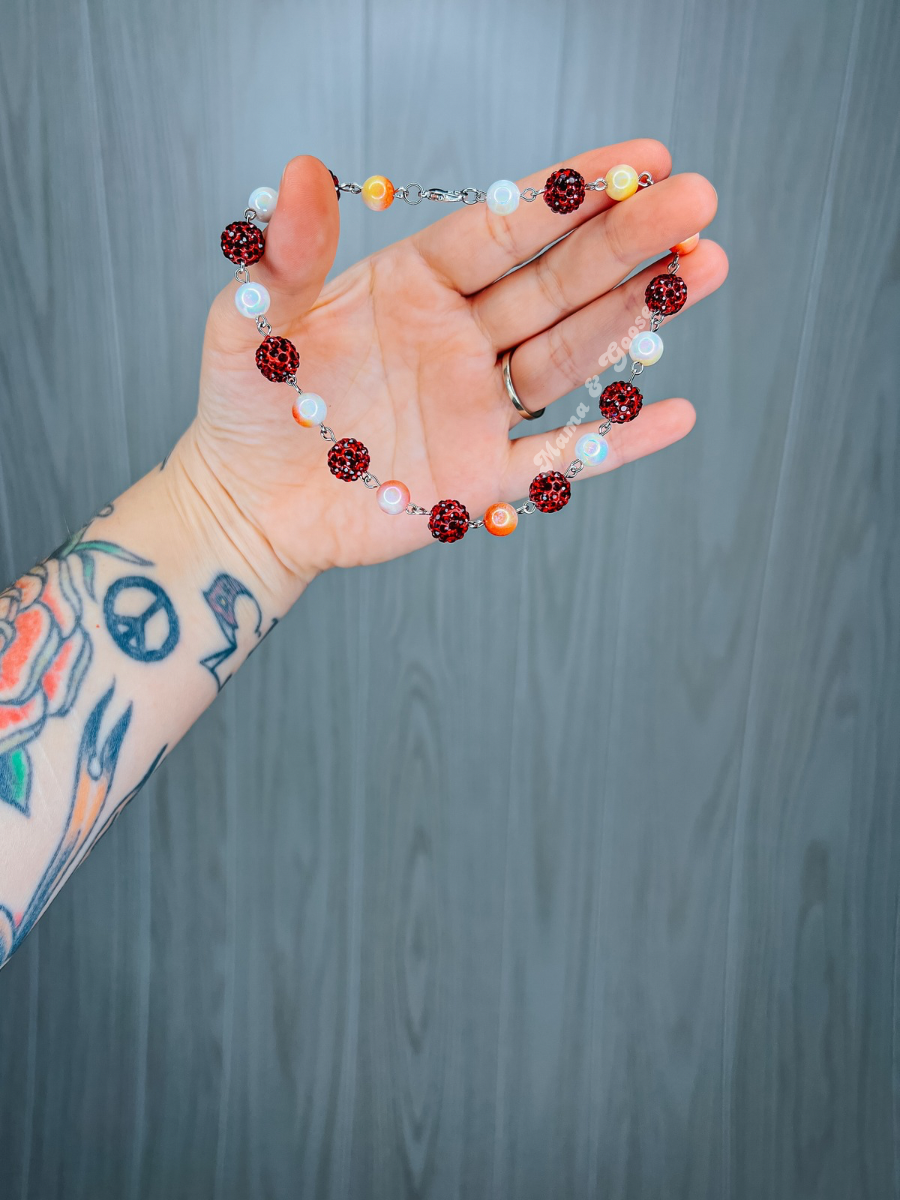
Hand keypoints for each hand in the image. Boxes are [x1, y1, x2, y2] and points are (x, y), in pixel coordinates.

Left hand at [172, 139, 726, 607]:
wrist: (247, 503)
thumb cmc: (246, 406)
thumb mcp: (251, 320)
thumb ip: (287, 255)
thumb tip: (304, 172)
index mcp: (413, 286)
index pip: (502, 230)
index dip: (568, 194)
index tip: (640, 156)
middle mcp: (460, 338)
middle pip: (555, 284)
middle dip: (626, 242)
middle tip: (698, 203)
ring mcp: (476, 407)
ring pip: (568, 356)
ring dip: (634, 318)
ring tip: (703, 270)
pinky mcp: (480, 476)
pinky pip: (558, 458)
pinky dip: (615, 443)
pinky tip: (676, 415)